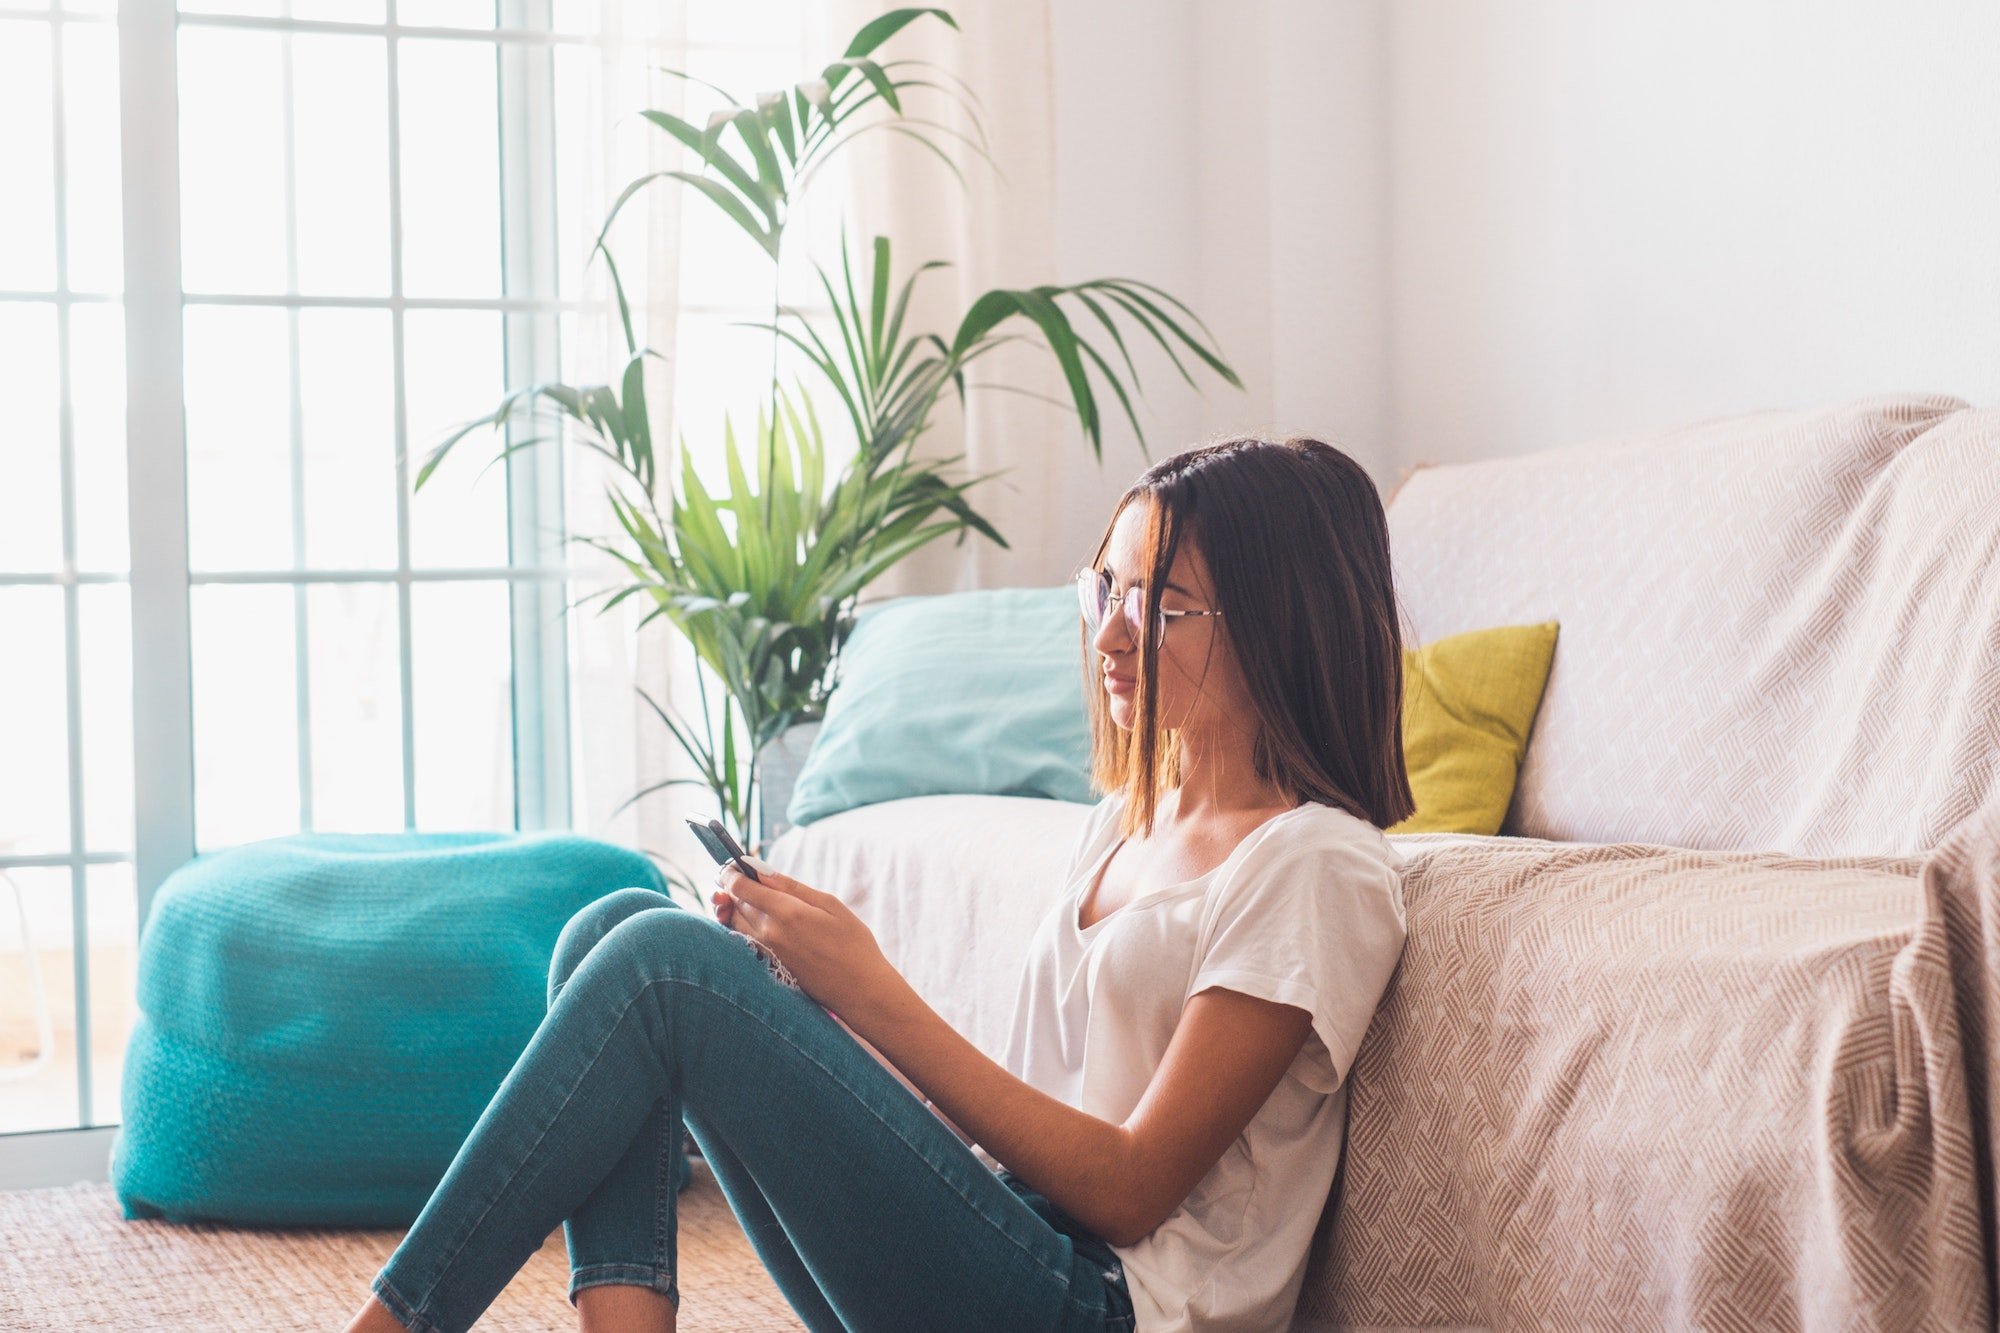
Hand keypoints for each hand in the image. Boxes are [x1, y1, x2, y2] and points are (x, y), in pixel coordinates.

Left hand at [712, 856, 895, 1017]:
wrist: (859, 989)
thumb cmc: (852, 943)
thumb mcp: (829, 905)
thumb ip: (792, 887)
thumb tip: (761, 871)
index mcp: (786, 912)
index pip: (740, 888)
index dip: (731, 873)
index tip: (733, 866)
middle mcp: (769, 933)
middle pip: (734, 904)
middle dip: (734, 889)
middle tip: (745, 879)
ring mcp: (766, 953)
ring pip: (735, 924)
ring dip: (736, 909)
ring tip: (754, 899)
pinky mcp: (768, 967)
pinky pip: (744, 941)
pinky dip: (744, 927)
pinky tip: (761, 922)